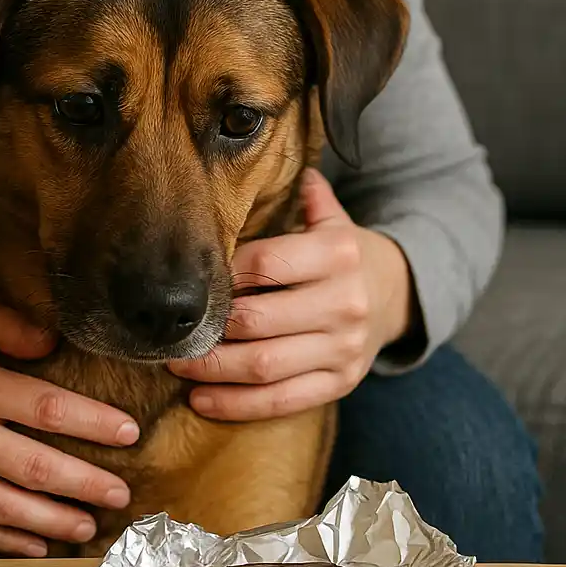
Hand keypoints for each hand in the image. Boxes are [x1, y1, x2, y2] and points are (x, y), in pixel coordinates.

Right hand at [0, 289, 138, 556]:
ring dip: (51, 522)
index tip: (129, 433)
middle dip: (84, 484)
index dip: (92, 424)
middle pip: (32, 468)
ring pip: (1, 507)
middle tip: (122, 494)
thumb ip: (4, 323)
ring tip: (88, 527)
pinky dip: (1, 540)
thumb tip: (51, 344)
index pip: (44, 408)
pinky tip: (33, 545)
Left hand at [166, 169, 415, 420]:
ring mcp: (345, 348)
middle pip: (259, 319)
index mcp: (338, 253)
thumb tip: (272, 161)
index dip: (223, 274)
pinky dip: (237, 404)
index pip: (267, 263)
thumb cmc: (343, 255)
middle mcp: (346, 302)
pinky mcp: (340, 383)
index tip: (190, 282)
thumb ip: (303, 196)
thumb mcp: (331, 220)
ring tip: (176, 362)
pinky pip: (283, 400)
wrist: (397, 295)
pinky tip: (201, 399)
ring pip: (266, 365)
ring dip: (214, 369)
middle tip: (169, 328)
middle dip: (209, 329)